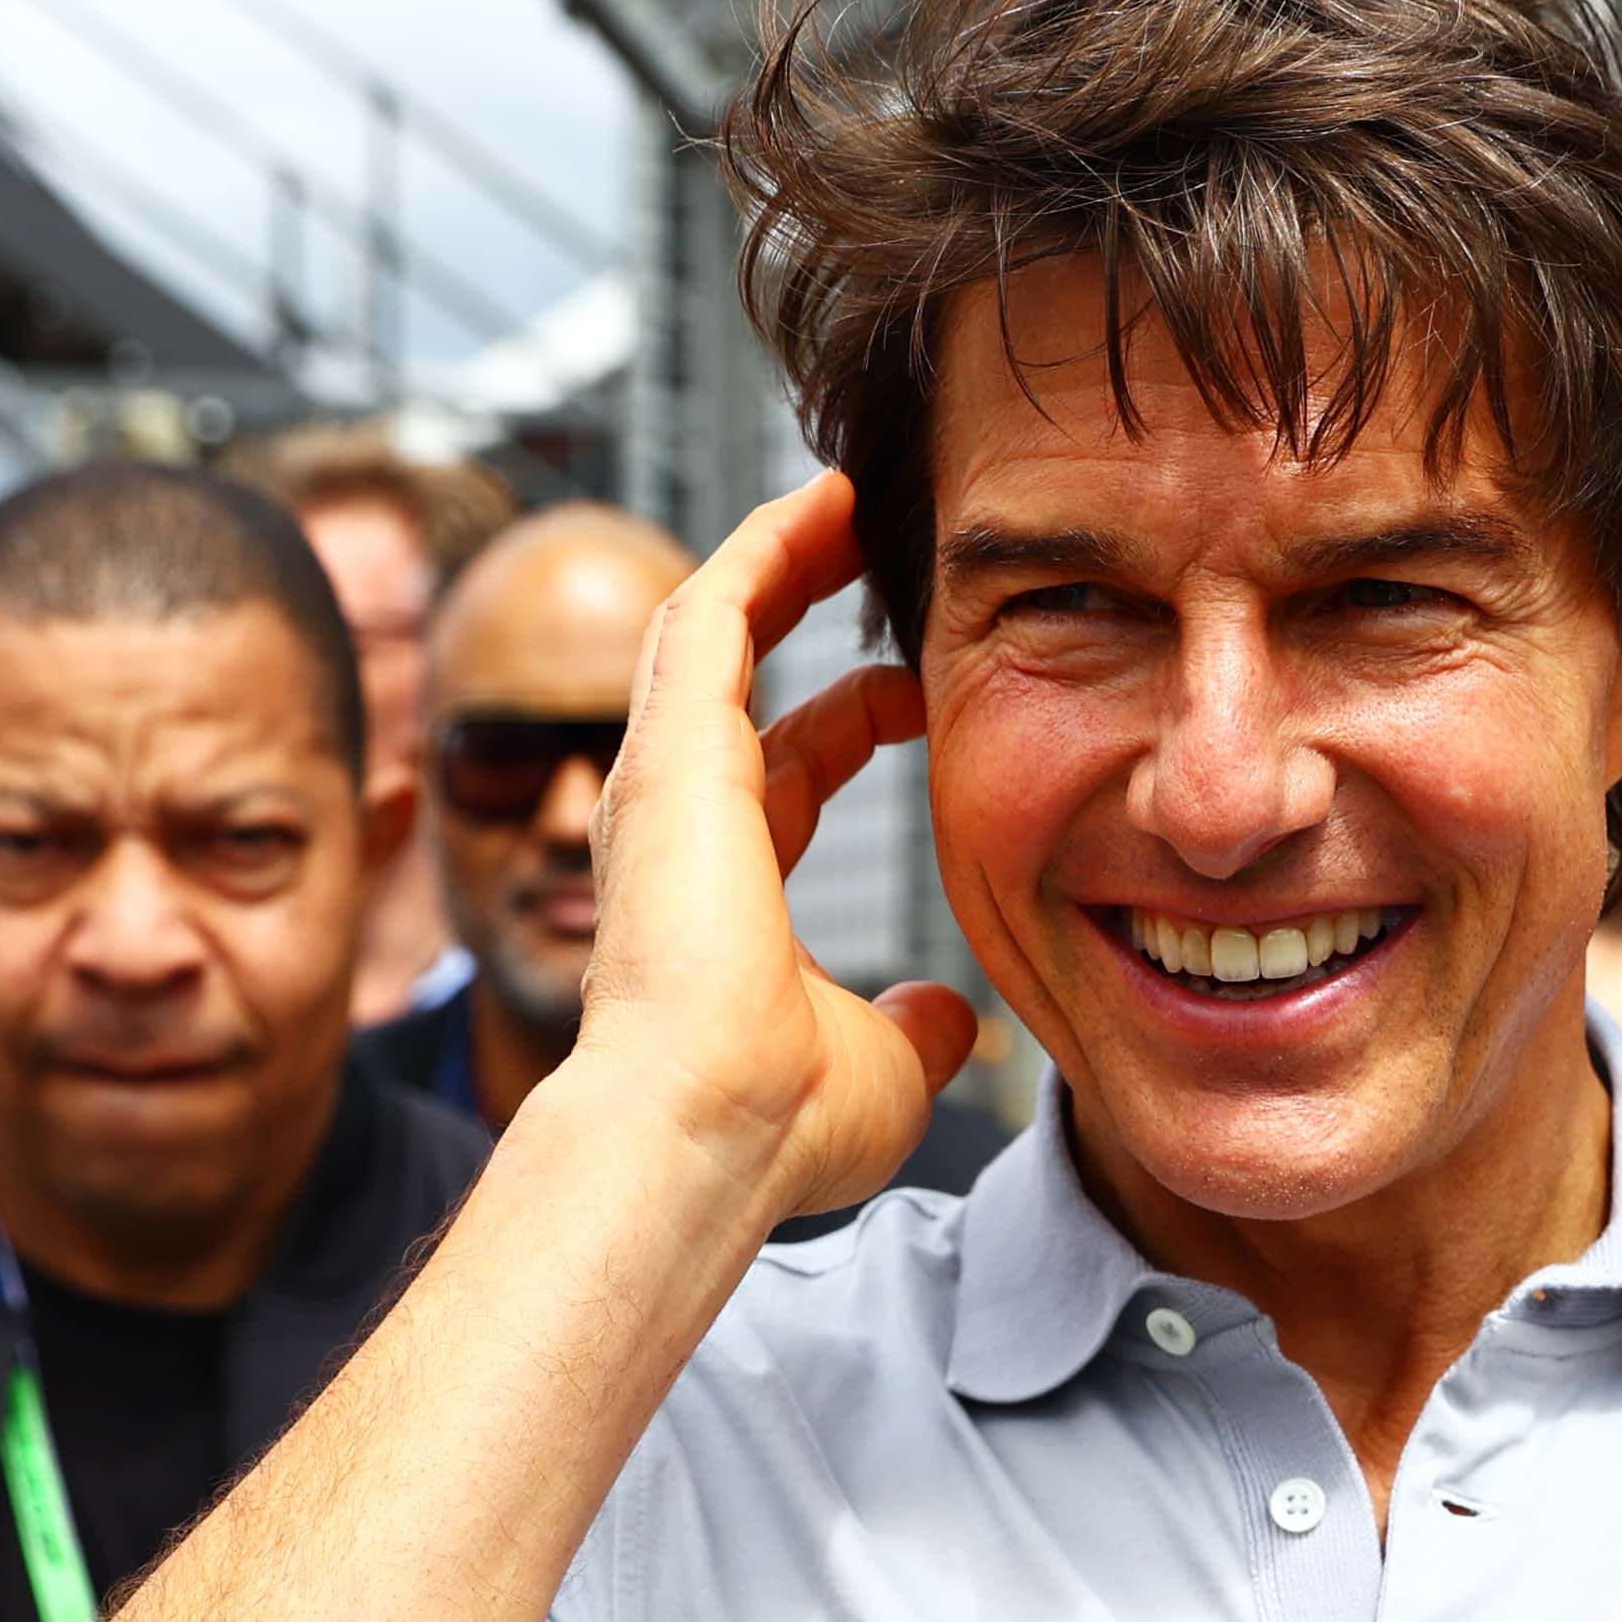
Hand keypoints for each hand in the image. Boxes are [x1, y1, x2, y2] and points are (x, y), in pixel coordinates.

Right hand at [572, 470, 978, 1216]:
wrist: (710, 1128)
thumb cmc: (780, 1120)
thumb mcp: (884, 1064)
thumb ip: (919, 1028)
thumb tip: (958, 1022)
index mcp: (726, 883)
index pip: (791, 764)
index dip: (857, 715)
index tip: (925, 684)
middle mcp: (680, 821)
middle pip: (738, 673)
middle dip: (801, 603)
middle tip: (875, 543)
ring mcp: (663, 779)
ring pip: (710, 622)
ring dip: (779, 552)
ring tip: (848, 493)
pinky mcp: (668, 749)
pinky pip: (712, 609)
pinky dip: (764, 548)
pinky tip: (823, 501)